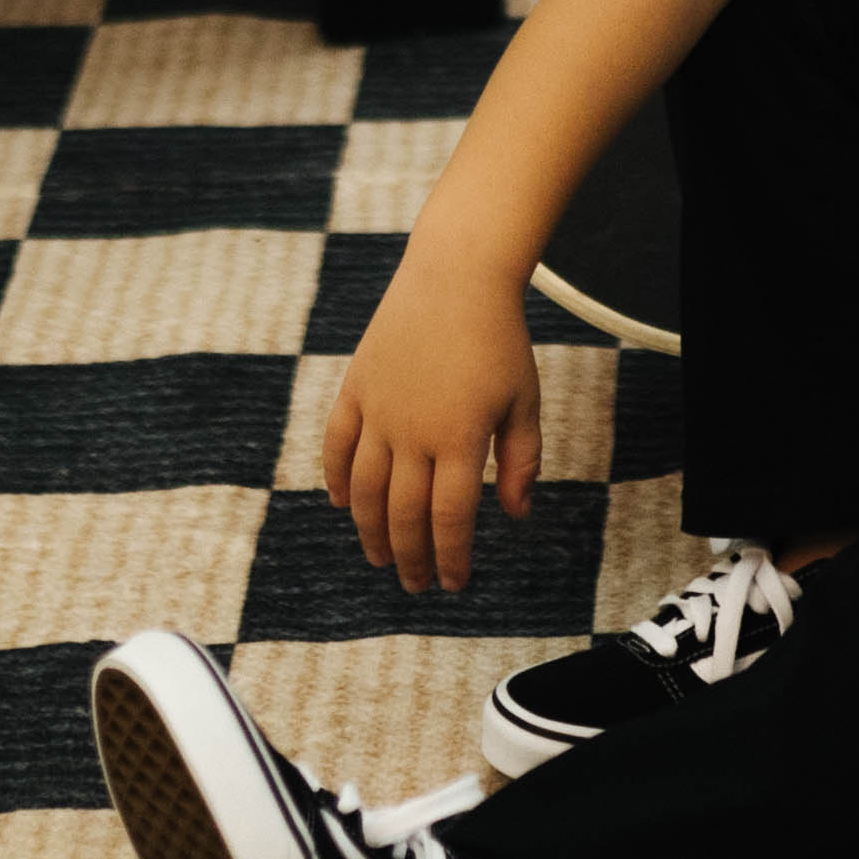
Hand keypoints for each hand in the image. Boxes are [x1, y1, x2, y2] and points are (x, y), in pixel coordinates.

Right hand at [323, 240, 540, 595]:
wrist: (456, 273)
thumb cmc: (499, 340)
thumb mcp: (523, 401)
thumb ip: (521, 461)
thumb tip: (515, 516)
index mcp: (460, 437)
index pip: (450, 518)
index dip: (450, 557)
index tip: (453, 583)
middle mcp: (413, 430)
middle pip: (404, 513)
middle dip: (409, 557)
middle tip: (414, 584)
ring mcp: (379, 409)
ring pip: (365, 489)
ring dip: (370, 531)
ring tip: (379, 557)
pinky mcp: (356, 387)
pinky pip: (336, 444)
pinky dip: (335, 479)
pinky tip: (342, 505)